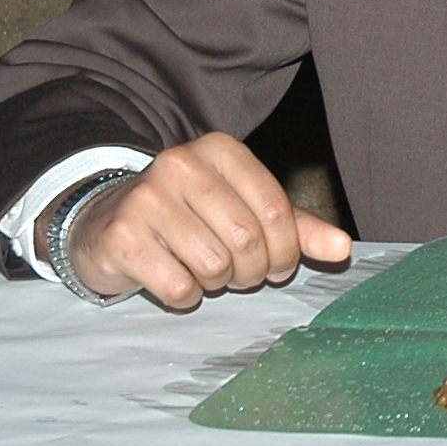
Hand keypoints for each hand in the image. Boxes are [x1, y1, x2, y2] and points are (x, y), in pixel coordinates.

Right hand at [63, 133, 351, 308]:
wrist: (104, 223)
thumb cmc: (189, 216)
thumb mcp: (244, 209)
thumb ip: (297, 226)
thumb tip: (342, 248)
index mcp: (220, 149)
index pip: (277, 209)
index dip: (286, 249)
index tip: (279, 266)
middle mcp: (181, 164)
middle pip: (248, 238)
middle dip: (253, 271)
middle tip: (242, 275)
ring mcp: (146, 198)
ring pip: (214, 265)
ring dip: (218, 283)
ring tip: (205, 272)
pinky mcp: (121, 237)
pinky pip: (178, 286)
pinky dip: (185, 295)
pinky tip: (174, 278)